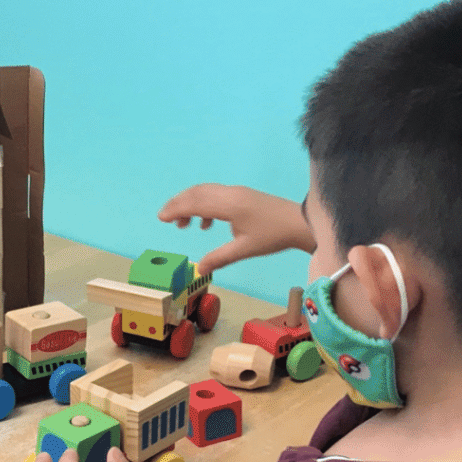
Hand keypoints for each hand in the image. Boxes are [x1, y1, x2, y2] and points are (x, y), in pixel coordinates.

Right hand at [158, 184, 314, 275]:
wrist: (299, 223)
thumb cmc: (273, 236)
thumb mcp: (244, 250)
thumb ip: (219, 258)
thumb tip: (199, 269)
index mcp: (229, 205)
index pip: (196, 203)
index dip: (176, 209)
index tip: (161, 218)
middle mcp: (230, 194)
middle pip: (197, 192)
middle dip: (178, 203)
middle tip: (164, 217)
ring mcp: (236, 192)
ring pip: (205, 192)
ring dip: (190, 204)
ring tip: (182, 224)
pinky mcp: (241, 195)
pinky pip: (215, 195)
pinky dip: (204, 205)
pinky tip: (205, 223)